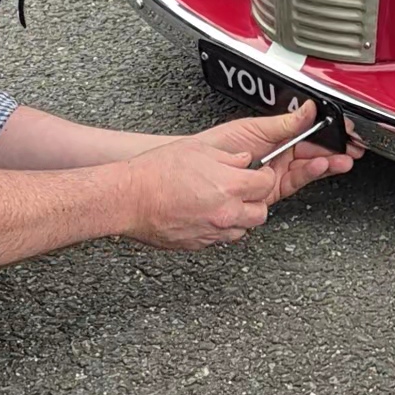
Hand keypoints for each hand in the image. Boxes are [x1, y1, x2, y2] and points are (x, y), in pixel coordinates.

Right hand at [123, 141, 278, 249]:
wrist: (128, 198)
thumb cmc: (155, 172)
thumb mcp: (197, 150)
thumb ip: (227, 156)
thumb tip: (243, 159)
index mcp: (228, 186)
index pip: (265, 185)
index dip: (264, 176)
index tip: (260, 173)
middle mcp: (224, 212)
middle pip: (260, 212)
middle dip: (256, 200)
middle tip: (246, 189)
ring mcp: (211, 231)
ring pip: (243, 230)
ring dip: (240, 217)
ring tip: (226, 203)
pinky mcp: (197, 244)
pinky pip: (220, 239)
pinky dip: (220, 228)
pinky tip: (208, 214)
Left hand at [196, 101, 361, 200]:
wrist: (195, 172)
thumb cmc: (217, 146)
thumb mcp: (253, 128)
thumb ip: (284, 122)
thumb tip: (308, 108)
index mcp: (276, 136)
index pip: (309, 132)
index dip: (328, 132)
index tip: (344, 129)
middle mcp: (279, 155)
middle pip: (314, 151)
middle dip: (335, 149)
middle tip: (352, 148)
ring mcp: (277, 173)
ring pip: (309, 167)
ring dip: (328, 163)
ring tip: (340, 159)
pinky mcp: (272, 191)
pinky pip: (297, 181)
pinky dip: (311, 174)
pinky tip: (321, 166)